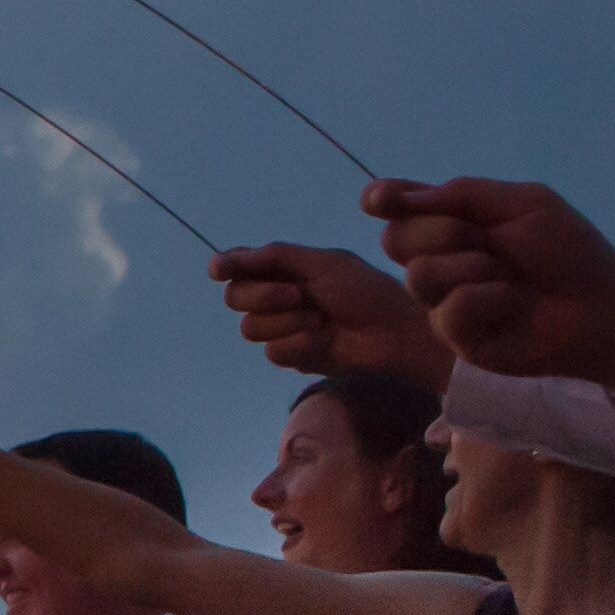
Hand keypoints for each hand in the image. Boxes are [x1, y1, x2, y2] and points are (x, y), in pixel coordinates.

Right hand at [211, 241, 447, 387]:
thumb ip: (273, 258)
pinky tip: (321, 341)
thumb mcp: (322, 264)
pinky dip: (296, 345)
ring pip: (250, 328)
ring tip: (320, 321)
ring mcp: (283, 328)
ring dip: (286, 322)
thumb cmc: (365, 291)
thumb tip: (219, 261)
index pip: (240, 266)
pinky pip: (272, 352)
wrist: (394, 332)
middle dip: (264, 296)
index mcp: (285, 269)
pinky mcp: (293, 355)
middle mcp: (278, 297)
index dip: (226, 267)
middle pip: (236, 296)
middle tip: (299, 295)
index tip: (219, 270)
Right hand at [361, 176, 614, 387]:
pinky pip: (448, 310)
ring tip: (509, 278)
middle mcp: (440, 258)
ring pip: (417, 276)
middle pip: (395, 239)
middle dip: (439, 233)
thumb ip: (463, 194)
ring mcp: (443, 299)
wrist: (600, 305)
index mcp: (453, 221)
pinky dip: (486, 300)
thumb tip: (399, 198)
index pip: (400, 207)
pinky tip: (513, 304)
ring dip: (470, 269)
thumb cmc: (568, 249)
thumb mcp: (523, 203)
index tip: (378, 201)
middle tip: (486, 240)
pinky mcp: (455, 336)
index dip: (382, 200)